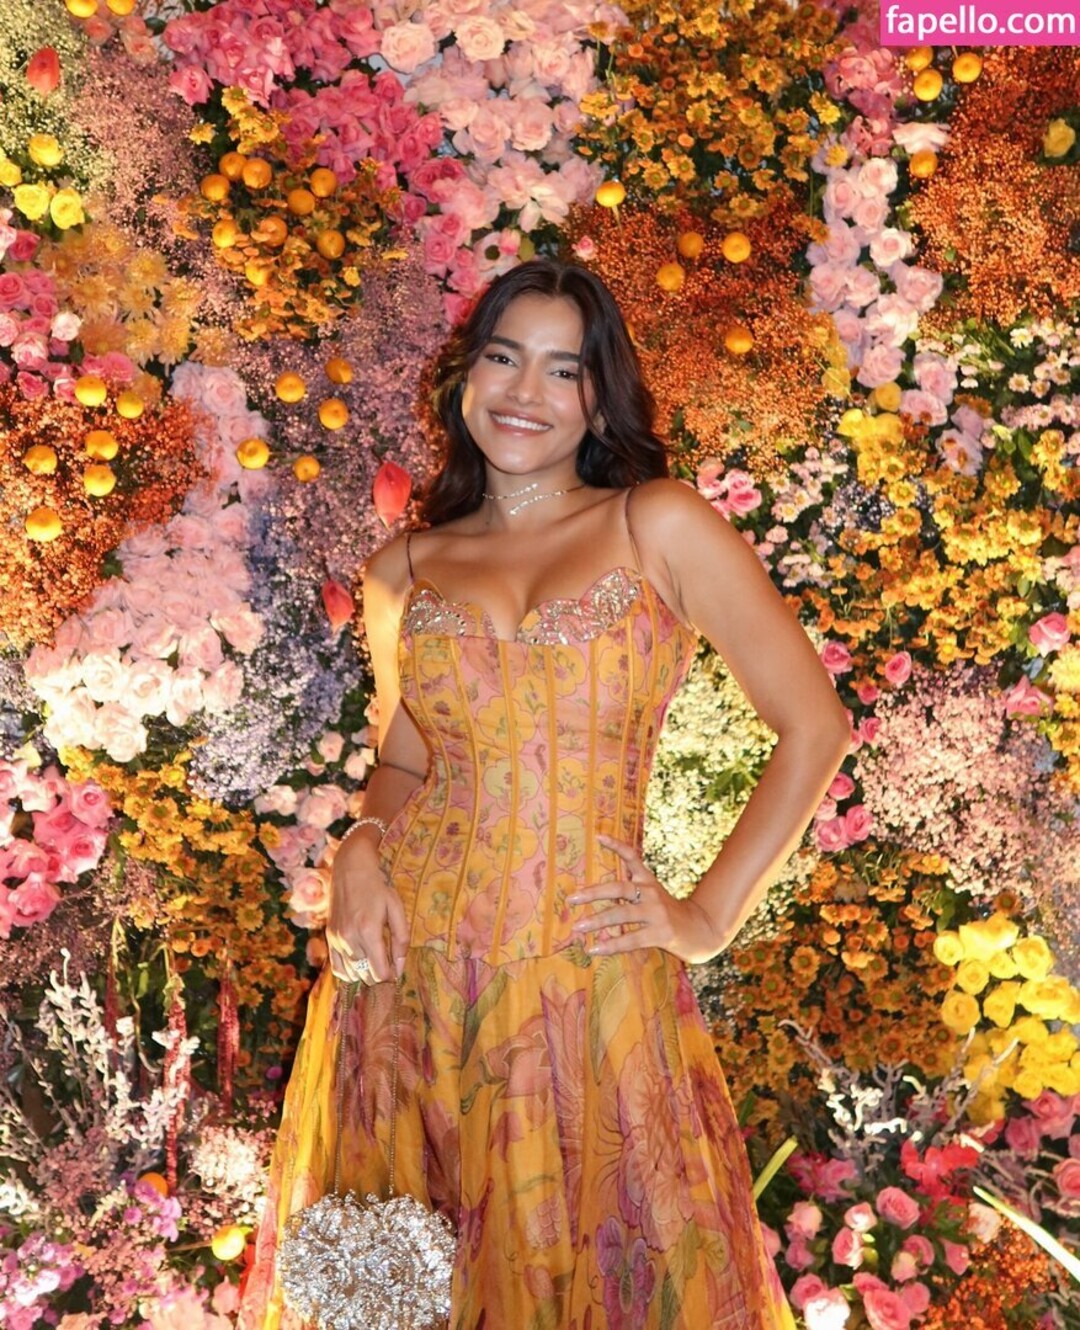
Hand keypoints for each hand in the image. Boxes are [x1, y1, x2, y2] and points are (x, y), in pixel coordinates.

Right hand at [325, 837, 407, 984]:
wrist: (351, 869)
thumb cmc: (378, 887)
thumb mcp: (396, 910)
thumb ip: (401, 940)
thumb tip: (400, 968)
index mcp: (369, 932)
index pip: (380, 973)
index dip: (390, 975)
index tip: (396, 969)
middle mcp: (350, 939)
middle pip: (366, 976)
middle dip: (379, 974)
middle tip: (387, 962)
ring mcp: (337, 940)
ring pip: (352, 975)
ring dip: (365, 973)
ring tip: (374, 960)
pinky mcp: (329, 938)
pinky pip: (336, 968)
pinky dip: (349, 972)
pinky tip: (358, 963)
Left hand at [567, 834, 728, 965]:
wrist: (700, 931)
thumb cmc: (668, 914)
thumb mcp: (653, 896)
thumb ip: (631, 890)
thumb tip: (597, 892)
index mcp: (648, 881)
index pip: (632, 857)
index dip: (617, 846)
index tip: (599, 836)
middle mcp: (651, 893)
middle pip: (619, 888)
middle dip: (593, 893)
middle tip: (572, 898)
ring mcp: (656, 913)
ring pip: (622, 914)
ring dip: (597, 920)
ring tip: (578, 927)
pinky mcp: (660, 934)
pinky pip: (630, 940)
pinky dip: (610, 945)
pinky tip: (593, 949)